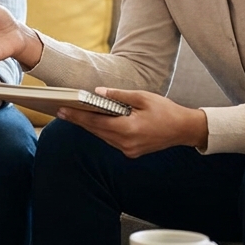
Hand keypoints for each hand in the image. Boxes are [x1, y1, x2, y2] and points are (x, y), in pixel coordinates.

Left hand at [56, 88, 208, 157]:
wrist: (184, 129)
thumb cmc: (165, 111)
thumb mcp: (143, 97)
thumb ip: (119, 95)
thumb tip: (97, 92)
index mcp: (129, 129)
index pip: (96, 122)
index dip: (78, 116)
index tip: (62, 109)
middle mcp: (127, 143)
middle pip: (96, 131)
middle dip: (78, 120)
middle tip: (60, 111)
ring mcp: (129, 150)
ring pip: (102, 137)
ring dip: (88, 126)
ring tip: (72, 115)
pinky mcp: (132, 152)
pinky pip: (111, 140)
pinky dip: (101, 131)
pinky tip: (92, 122)